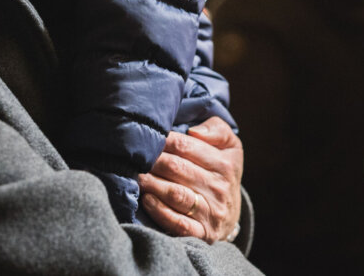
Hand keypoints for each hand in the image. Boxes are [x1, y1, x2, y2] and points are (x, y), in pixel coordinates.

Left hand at [139, 117, 242, 242]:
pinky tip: (146, 200)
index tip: (146, 137)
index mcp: (225, 163)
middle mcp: (220, 187)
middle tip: (133, 156)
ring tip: (136, 176)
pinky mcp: (203, 233)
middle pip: (177, 168)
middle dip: (152, 160)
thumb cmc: (220, 172)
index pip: (186, 146)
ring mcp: (211, 212)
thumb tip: (194, 131)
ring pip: (176, 194)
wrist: (229, 215)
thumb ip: (217, 129)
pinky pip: (178, 223)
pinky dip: (160, 211)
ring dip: (151, 183)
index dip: (162, 140)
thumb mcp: (230, 146)